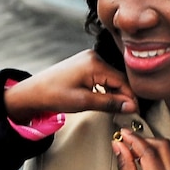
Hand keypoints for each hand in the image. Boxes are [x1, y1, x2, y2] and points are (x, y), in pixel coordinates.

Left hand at [4, 50, 136, 122]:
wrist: (33, 92)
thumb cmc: (53, 95)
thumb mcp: (84, 102)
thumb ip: (110, 103)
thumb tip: (130, 106)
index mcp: (94, 63)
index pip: (123, 81)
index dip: (130, 98)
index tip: (135, 111)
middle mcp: (93, 57)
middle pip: (119, 78)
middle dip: (124, 96)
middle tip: (128, 113)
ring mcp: (89, 59)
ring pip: (112, 78)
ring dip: (115, 93)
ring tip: (116, 108)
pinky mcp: (85, 64)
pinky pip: (103, 76)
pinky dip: (106, 88)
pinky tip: (105, 99)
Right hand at [112, 129, 169, 169]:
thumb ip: (124, 165)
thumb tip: (119, 145)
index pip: (147, 149)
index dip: (133, 138)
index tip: (123, 133)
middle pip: (162, 144)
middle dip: (144, 140)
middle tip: (129, 144)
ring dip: (157, 145)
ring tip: (141, 152)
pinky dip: (167, 152)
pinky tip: (154, 158)